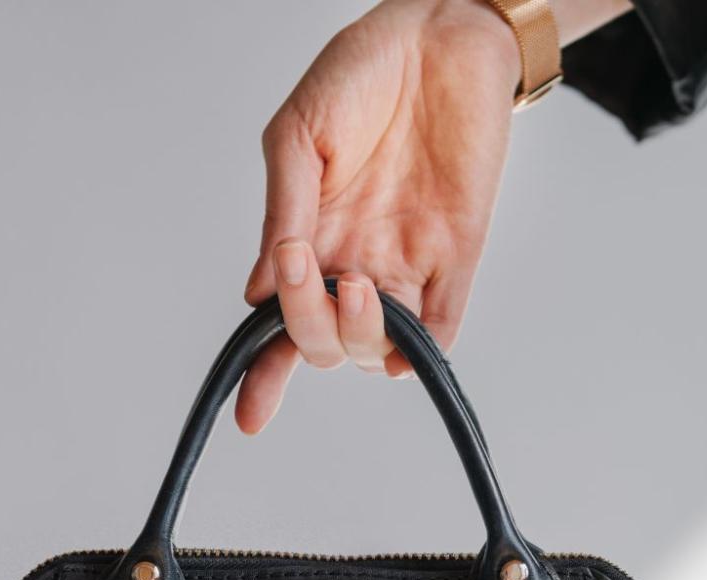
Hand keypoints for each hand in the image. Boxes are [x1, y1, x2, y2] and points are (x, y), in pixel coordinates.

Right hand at [238, 0, 519, 432]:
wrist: (439, 37)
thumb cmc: (361, 73)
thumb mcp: (299, 136)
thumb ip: (283, 211)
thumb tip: (261, 292)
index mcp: (306, 237)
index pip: (280, 324)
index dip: (262, 376)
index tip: (250, 416)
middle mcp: (353, 260)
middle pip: (324, 343)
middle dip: (308, 328)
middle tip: (307, 270)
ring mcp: (405, 262)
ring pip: (377, 347)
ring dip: (359, 335)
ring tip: (356, 283)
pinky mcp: (457, 255)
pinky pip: (441, 327)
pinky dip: (421, 347)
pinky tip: (403, 333)